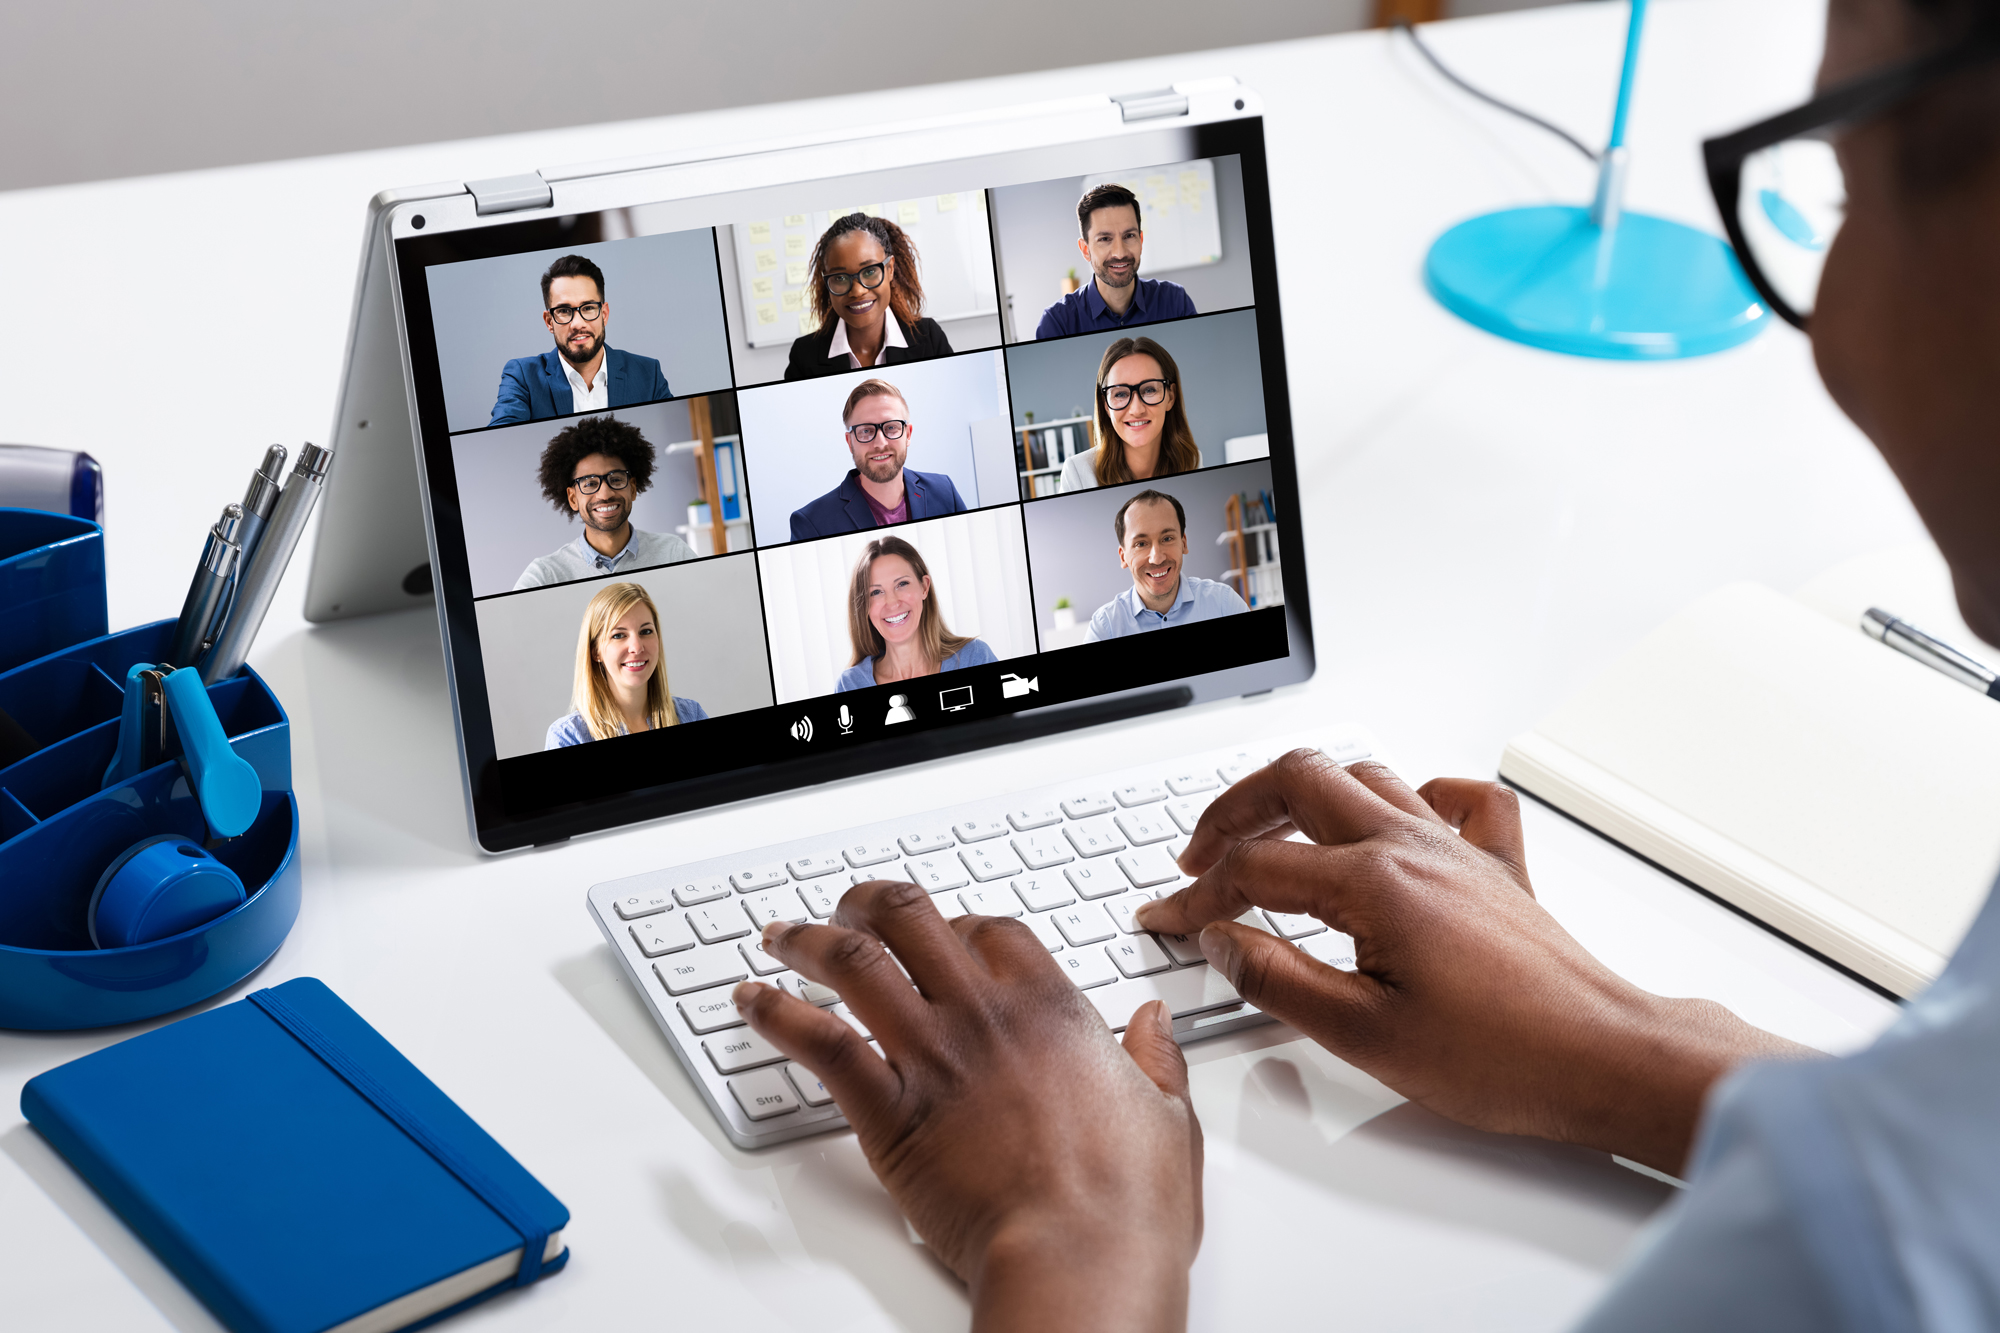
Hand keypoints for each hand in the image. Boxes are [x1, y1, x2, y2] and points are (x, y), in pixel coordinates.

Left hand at [734, 879, 1201, 1329]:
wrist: (1080, 1253)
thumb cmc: (1126, 1201)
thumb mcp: (1168, 1115)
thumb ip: (1154, 1059)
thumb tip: (1153, 1025)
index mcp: (1051, 1008)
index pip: (989, 930)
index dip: (957, 923)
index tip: (941, 932)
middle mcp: (984, 1016)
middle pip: (909, 919)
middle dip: (867, 904)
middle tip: (846, 910)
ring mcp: (931, 1058)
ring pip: (853, 963)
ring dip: (808, 941)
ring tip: (782, 937)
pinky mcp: (888, 1112)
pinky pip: (819, 1042)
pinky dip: (776, 1013)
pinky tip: (751, 1002)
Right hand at [1133, 751, 1809, 1174]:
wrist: (1603, 1059)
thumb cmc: (1504, 1057)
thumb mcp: (1364, 1036)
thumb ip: (1278, 982)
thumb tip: (1223, 945)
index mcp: (1374, 884)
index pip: (1254, 870)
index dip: (1196, 895)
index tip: (1167, 921)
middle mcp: (1413, 848)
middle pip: (1299, 781)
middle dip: (1232, 810)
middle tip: (1198, 855)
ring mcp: (1458, 850)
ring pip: (1365, 776)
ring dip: (1304, 794)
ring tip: (1268, 831)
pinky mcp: (1498, 869)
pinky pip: (1459, 798)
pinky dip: (1417, 794)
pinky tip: (1398, 817)